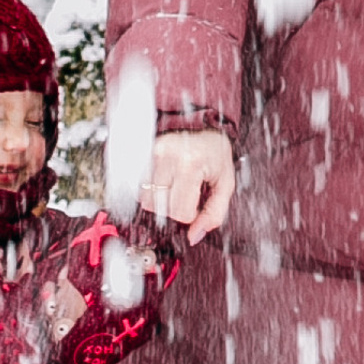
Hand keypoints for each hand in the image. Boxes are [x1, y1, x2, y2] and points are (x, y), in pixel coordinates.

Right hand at [142, 129, 235, 246]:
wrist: (203, 126)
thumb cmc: (215, 153)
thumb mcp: (225, 183)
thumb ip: (215, 213)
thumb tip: (195, 237)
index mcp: (191, 164)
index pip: (180, 211)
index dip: (191, 214)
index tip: (196, 202)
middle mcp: (168, 157)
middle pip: (160, 208)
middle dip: (174, 208)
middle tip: (186, 194)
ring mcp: (152, 153)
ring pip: (145, 200)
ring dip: (160, 202)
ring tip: (175, 187)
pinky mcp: (143, 153)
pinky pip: (138, 187)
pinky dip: (150, 191)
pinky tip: (164, 182)